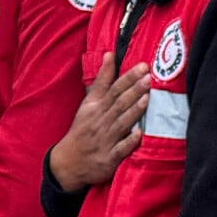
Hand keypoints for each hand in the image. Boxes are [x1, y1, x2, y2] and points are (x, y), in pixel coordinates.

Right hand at [49, 52, 149, 190]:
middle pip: (118, 102)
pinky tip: (138, 134)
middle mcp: (101, 120)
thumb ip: (102, 80)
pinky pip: (120, 149)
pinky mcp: (109, 158)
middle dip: (133, 89)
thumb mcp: (88, 103)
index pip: (113, 88)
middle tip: (148, 76)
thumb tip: (110, 55)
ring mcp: (105, 139)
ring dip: (133, 111)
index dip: (128, 77)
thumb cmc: (83, 129)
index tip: (142, 66)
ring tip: (146, 98)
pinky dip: (129, 142)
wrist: (69, 161)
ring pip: (121, 122)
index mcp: (95, 107)